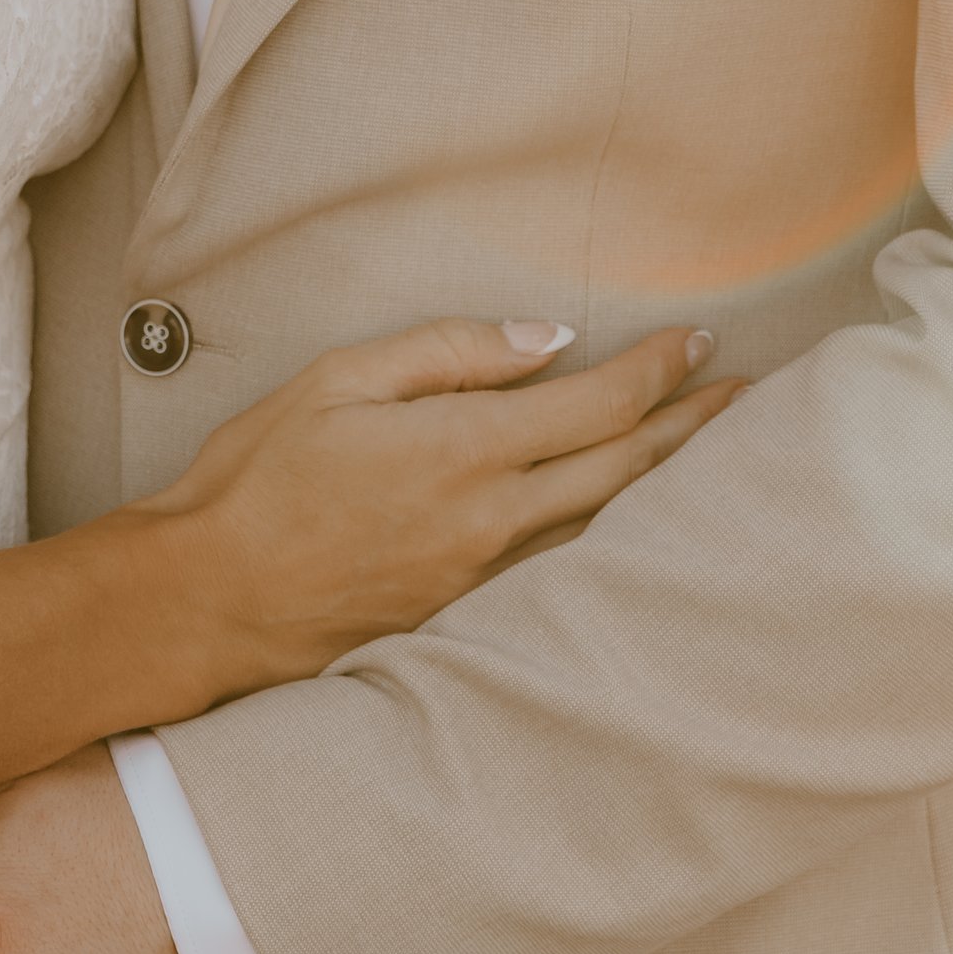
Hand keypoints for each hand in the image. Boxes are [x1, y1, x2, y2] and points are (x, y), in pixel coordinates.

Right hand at [156, 313, 737, 696]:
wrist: (210, 599)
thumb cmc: (258, 477)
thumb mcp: (338, 380)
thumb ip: (446, 353)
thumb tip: (544, 339)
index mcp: (461, 452)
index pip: (591, 405)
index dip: (655, 371)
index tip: (697, 341)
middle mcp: (489, 521)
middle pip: (621, 472)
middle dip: (688, 427)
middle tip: (742, 393)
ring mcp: (481, 578)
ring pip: (602, 525)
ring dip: (662, 482)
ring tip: (708, 449)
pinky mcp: (462, 615)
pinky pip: (561, 563)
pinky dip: (609, 529)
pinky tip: (625, 516)